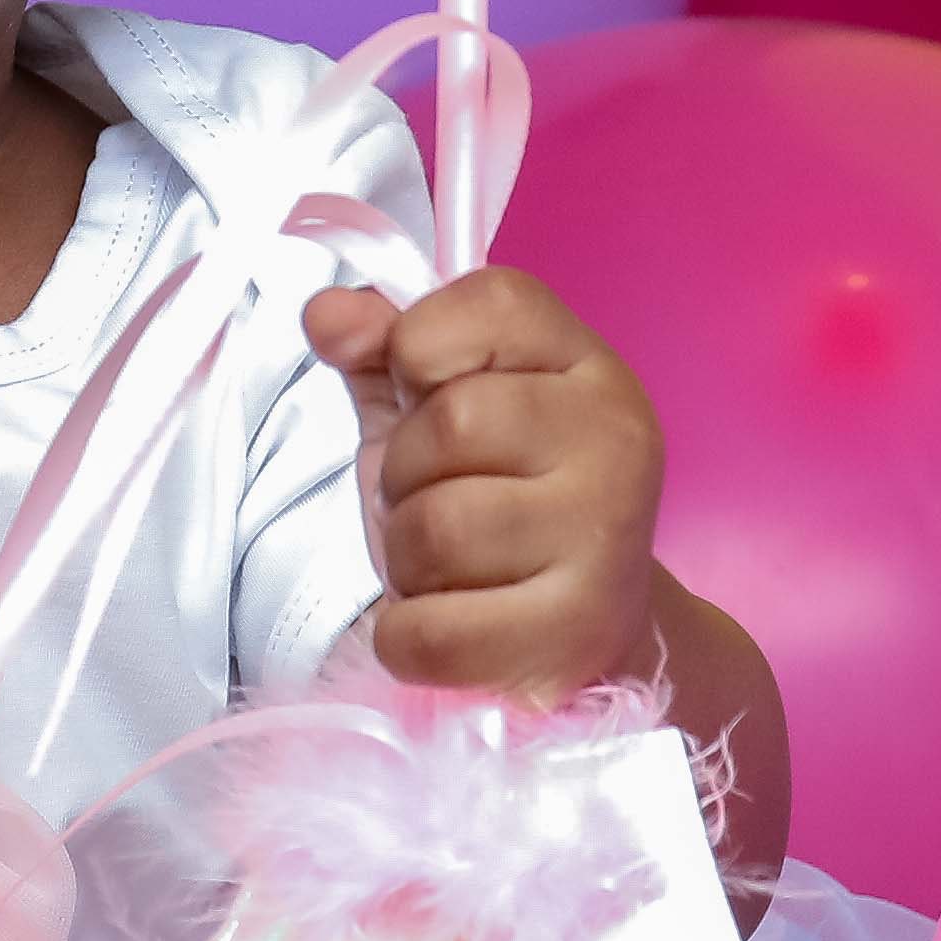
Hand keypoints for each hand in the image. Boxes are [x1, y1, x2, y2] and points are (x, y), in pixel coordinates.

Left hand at [303, 264, 668, 702]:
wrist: (587, 628)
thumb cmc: (501, 504)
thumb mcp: (432, 411)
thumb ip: (381, 349)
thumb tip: (325, 312)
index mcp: (586, 366)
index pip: (489, 303)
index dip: (419, 348)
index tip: (427, 396)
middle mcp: (614, 438)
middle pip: (449, 424)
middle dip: (404, 473)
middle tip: (435, 501)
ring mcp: (604, 537)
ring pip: (435, 531)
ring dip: (406, 560)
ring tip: (446, 568)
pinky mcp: (576, 633)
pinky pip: (430, 632)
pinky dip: (407, 638)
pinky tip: (448, 624)